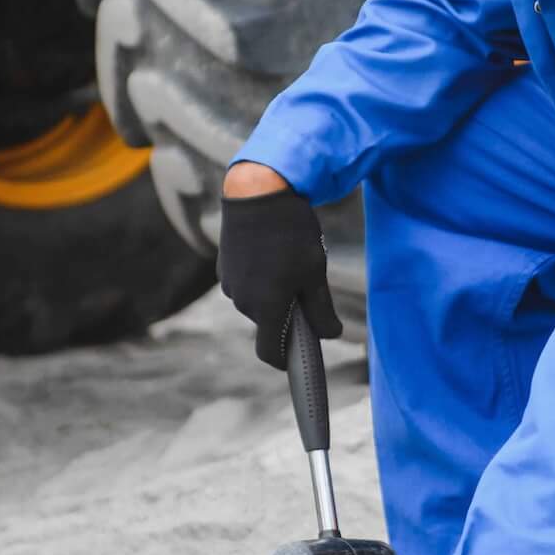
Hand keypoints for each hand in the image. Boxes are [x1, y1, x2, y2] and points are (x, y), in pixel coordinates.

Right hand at [217, 176, 342, 368]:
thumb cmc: (291, 233)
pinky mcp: (223, 268)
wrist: (257, 192)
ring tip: (289, 263)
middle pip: (268, 325)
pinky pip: (245, 286)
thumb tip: (330, 336)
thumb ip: (321, 310)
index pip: (270, 353)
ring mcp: (230, 285)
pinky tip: (272, 254)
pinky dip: (260, 281)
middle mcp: (242, 301)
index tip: (299, 361)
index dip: (285, 362)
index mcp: (266, 307)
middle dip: (286, 317)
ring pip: (256, 304)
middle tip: (306, 288)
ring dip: (273, 296)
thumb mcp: (314, 272)